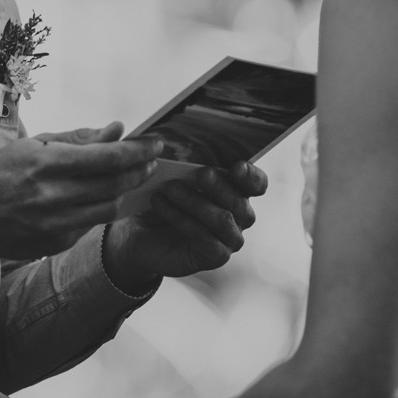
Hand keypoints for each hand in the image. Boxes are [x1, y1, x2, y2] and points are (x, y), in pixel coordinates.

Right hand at [0, 122, 160, 265]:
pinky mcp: (56, 243)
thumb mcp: (32, 145)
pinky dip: (100, 208)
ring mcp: (55, 224)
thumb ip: (77, 139)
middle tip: (150, 160)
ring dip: (125, 191)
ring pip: (110, 207)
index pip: (107, 157)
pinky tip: (97, 197)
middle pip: (116, 184)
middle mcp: (52, 196)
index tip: (155, 143)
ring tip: (129, 177)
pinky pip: (91, 224)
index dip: (138, 151)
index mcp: (45, 164)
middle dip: (140, 170)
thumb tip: (116, 130)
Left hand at [103, 159, 267, 290]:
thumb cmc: (163, 196)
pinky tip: (161, 205)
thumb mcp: (172, 175)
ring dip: (195, 202)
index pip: (257, 183)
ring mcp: (230, 239)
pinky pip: (205, 238)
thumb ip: (185, 161)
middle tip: (200, 174)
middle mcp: (240, 216)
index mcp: (237, 191)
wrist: (141, 232)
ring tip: (169, 188)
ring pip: (222, 219)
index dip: (251, 176)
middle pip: (240, 202)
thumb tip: (179, 140)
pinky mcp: (215, 256)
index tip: (236, 166)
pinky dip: (182, 220)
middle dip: (219, 186)